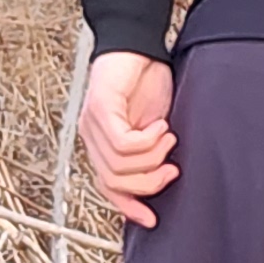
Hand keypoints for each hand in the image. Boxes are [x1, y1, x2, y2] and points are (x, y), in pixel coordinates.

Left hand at [78, 50, 177, 226]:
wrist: (139, 43)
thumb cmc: (147, 80)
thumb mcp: (154, 126)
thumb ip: (151, 152)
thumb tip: (164, 179)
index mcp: (102, 144)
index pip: (108, 188)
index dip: (129, 207)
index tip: (152, 219)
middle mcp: (91, 137)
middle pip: (115, 182)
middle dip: (150, 182)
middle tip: (172, 167)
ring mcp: (92, 123)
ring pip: (121, 166)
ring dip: (153, 157)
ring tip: (168, 136)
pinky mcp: (100, 109)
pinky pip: (124, 143)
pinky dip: (148, 140)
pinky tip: (160, 124)